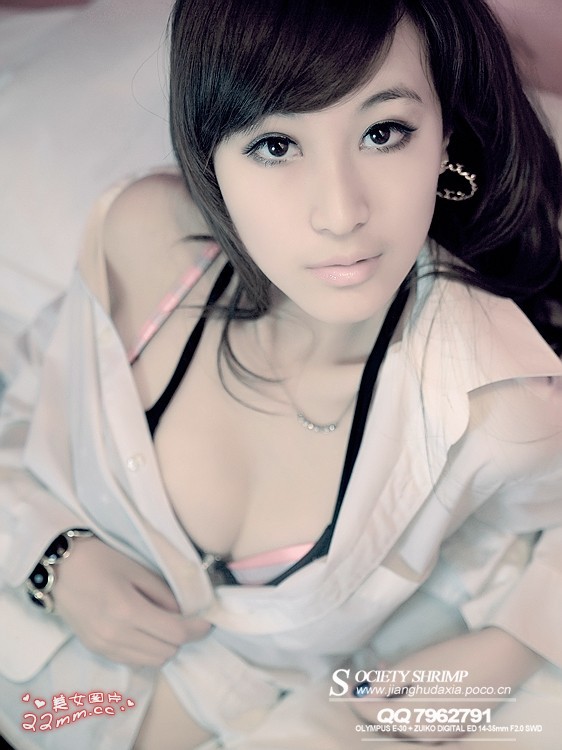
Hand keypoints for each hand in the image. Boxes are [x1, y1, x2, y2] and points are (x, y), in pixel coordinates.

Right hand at [54, 536, 210, 665]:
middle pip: (166, 652)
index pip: (175, 633)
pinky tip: (147, 631)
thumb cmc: (99, 560)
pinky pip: (133, 660)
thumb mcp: (136, 569)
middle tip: (187, 618)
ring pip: (151, 661)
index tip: (208, 620)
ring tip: (166, 624)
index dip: (198, 629)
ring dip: (166, 646)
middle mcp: (116, 636)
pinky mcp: (96, 650)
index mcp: (127, 611)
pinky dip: (147, 650)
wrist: (58, 568)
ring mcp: (104, 647)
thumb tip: (185, 611)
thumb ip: (163, 592)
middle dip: (183, 637)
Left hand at [352, 628, 542, 741]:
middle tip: (367, 672)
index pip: (371, 714)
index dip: (353, 698)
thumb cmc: (453, 660)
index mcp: (412, 722)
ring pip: (407, 720)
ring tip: (388, 671)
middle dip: (373, 697)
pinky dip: (411, 703)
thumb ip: (385, 684)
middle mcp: (427, 736)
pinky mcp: (459, 724)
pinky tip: (412, 682)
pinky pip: (426, 719)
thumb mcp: (413, 668)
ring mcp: (446, 733)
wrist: (502, 659)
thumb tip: (363, 694)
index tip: (342, 682)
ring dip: (392, 699)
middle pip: (388, 721)